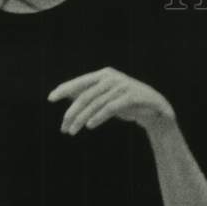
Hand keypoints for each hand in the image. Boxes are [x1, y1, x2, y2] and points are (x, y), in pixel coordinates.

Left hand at [47, 67, 176, 135]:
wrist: (156, 111)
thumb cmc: (129, 104)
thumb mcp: (107, 98)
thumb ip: (90, 95)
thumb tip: (67, 95)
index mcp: (104, 75)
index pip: (80, 82)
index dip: (64, 89)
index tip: (50, 98)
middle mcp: (111, 78)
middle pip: (85, 95)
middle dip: (72, 112)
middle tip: (64, 127)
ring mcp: (121, 86)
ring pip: (95, 103)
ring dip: (82, 119)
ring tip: (73, 131)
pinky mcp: (130, 97)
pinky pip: (110, 108)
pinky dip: (98, 117)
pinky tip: (89, 125)